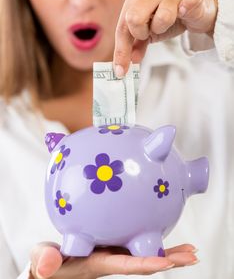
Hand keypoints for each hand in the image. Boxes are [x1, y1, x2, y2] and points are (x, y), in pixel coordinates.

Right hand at [30, 241, 197, 278]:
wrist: (50, 266)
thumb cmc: (47, 265)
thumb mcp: (42, 262)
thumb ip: (44, 261)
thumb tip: (47, 266)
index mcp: (97, 264)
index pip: (125, 265)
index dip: (146, 263)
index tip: (168, 262)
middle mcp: (111, 260)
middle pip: (144, 261)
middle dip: (169, 260)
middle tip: (192, 255)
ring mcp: (114, 253)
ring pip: (144, 251)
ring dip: (168, 251)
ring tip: (190, 249)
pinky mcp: (113, 245)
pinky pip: (136, 241)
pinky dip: (151, 237)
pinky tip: (161, 230)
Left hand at [113, 0, 217, 76]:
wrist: (198, 10)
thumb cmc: (171, 18)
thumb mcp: (150, 33)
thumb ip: (137, 46)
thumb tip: (128, 63)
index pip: (122, 26)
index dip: (121, 51)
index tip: (121, 72)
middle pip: (133, 18)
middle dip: (141, 34)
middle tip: (151, 33)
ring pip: (162, 16)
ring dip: (164, 27)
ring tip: (168, 23)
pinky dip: (187, 7)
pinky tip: (184, 11)